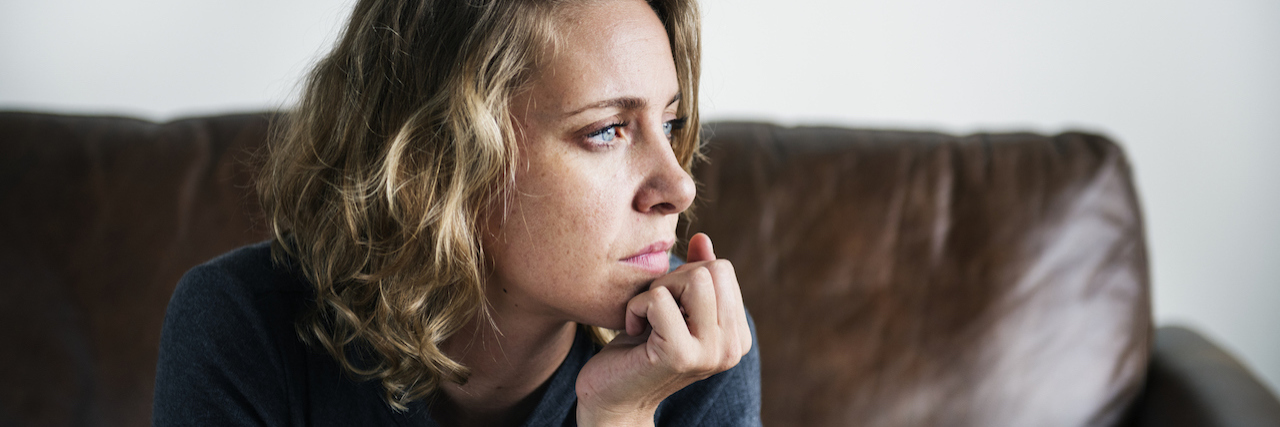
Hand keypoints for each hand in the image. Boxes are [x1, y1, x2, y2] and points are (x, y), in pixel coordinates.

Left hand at [575, 233, 752, 425]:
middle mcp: (732, 347)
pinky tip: (633, 331)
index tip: (668, 307)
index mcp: (737, 336)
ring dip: (658, 290)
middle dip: (673, 278)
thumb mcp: (672, 307)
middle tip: (654, 310)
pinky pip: (659, 299)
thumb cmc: (639, 349)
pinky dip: (636, 307)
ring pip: (694, 279)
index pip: (723, 269)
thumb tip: (703, 239)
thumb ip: (694, 276)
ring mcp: (710, 353)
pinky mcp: (681, 355)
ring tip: (647, 318)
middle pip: (712, 269)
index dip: (685, 276)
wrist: (612, 398)